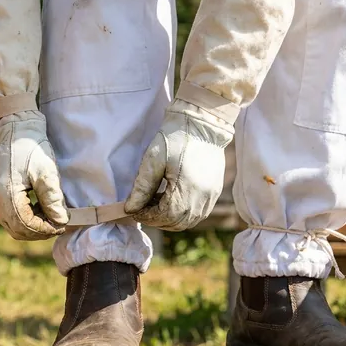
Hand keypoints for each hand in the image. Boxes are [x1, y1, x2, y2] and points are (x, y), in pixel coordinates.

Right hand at [0, 111, 68, 239]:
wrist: (12, 127)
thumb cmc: (30, 146)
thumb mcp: (46, 172)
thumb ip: (53, 199)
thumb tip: (61, 222)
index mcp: (6, 195)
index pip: (26, 226)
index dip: (45, 229)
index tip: (62, 225)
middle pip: (17, 230)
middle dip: (39, 231)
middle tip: (57, 224)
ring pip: (12, 224)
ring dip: (32, 225)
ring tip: (50, 215)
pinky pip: (9, 214)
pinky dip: (25, 216)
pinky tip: (39, 206)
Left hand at [125, 99, 233, 230]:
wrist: (202, 123)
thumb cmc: (175, 137)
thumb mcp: (153, 160)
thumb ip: (142, 187)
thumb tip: (130, 209)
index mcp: (185, 190)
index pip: (163, 216)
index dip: (146, 216)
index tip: (133, 209)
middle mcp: (201, 198)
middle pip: (176, 223)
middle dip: (156, 219)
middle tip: (142, 208)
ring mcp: (210, 196)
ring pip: (188, 221)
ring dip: (170, 218)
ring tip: (156, 203)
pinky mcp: (214, 191)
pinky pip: (199, 213)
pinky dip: (183, 213)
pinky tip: (171, 199)